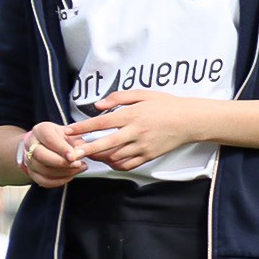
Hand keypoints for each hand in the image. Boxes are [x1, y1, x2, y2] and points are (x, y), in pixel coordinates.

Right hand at [20, 122, 88, 189]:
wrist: (52, 145)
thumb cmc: (66, 137)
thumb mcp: (73, 134)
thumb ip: (78, 142)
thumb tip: (82, 152)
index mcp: (41, 130)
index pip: (49, 139)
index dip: (61, 148)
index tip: (74, 156)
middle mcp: (31, 143)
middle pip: (41, 155)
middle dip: (61, 162)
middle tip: (77, 164)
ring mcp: (28, 159)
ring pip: (42, 169)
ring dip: (63, 172)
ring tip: (80, 168)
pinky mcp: (32, 172)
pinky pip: (43, 181)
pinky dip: (58, 181)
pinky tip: (71, 175)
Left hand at [63, 90, 210, 173]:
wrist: (190, 121)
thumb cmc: (167, 105)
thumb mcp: (144, 94)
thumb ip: (119, 97)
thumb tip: (97, 105)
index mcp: (133, 114)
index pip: (102, 122)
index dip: (83, 127)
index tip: (68, 130)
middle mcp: (136, 132)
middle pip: (105, 143)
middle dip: (85, 149)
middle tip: (69, 153)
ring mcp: (143, 146)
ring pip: (114, 157)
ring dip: (98, 157)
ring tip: (87, 155)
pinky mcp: (149, 156)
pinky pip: (127, 165)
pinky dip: (114, 164)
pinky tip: (108, 160)